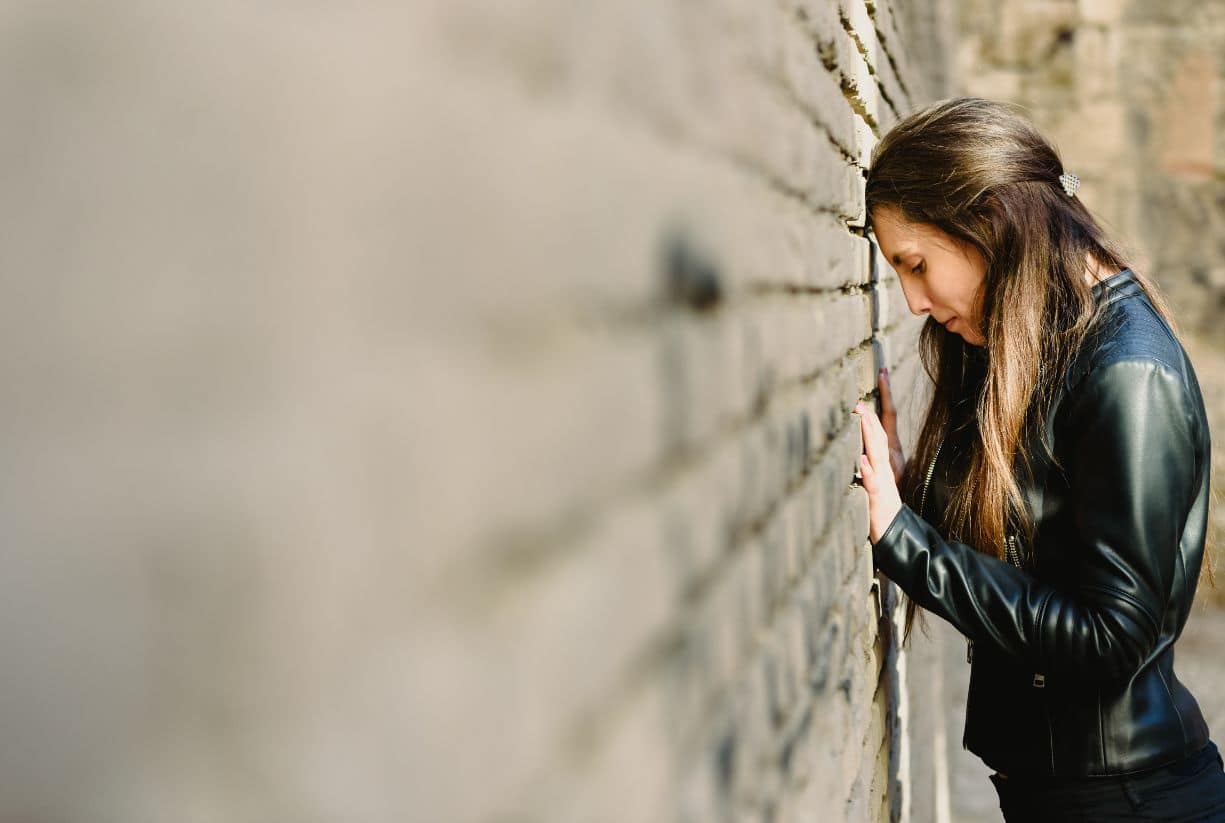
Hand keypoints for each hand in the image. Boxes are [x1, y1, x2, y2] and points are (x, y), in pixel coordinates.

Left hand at [854, 396, 902, 543]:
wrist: (899, 536)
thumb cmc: (883, 508)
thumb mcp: (875, 480)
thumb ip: (869, 460)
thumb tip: (859, 439)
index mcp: (887, 460)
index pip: (886, 424)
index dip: (885, 399)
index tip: (882, 373)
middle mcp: (887, 467)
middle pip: (881, 435)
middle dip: (871, 414)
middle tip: (860, 393)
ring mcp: (884, 483)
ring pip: (877, 454)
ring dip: (869, 434)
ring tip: (861, 414)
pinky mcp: (878, 500)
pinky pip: (873, 484)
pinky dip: (868, 471)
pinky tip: (861, 460)